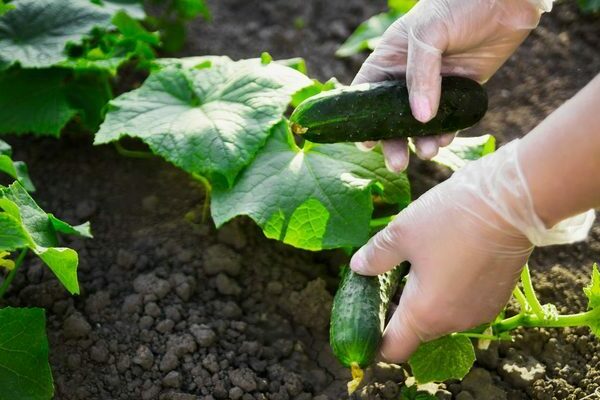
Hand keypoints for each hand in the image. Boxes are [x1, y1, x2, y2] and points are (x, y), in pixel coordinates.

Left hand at [350, 137, 593, 361]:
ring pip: (442, 315)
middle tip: (390, 275)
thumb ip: (376, 257)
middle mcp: (453, 322)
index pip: (394, 349)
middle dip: (401, 310)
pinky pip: (463, 303)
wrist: (512, 201)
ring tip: (420, 261)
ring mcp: (479, 311)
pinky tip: (447, 258)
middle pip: (417, 331)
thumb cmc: (450, 218)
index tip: (367, 323)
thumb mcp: (402, 233)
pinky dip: (451, 291)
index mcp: (424, 313)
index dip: (376, 342)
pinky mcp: (497, 297)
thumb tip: (358, 268)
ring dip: (428, 298)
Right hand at [354, 0, 543, 171]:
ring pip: (420, 123)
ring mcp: (435, 86)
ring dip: (421, 141)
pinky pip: (448, 121)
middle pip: (391, 116)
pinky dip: (445, 133)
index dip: (361, 119)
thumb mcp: (429, 34)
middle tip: (398, 163)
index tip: (365, 144)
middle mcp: (408, 76)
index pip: (366, 93)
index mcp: (390, 58)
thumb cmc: (458, 5)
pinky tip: (445, 140)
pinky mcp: (459, 93)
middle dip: (393, 141)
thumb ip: (421, 75)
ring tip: (428, 152)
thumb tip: (419, 118)